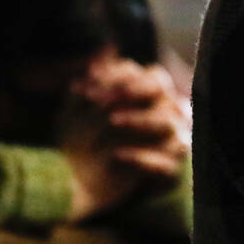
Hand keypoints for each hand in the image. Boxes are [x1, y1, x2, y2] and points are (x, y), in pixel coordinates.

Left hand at [62, 57, 190, 220]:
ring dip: (141, 119)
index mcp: (143, 94)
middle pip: (162, 87)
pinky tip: (118, 155)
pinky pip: (168, 163)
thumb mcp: (74, 112)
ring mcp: (166, 140)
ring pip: (168, 121)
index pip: (146, 73)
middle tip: (109, 98)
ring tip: (112, 122)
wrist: (77, 183)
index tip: (93, 82)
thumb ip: (85, 86)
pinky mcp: (167, 169)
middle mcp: (160, 111)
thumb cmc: (78, 140)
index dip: (122, 75)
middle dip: (136, 88)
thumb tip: (97, 60)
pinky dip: (144, 158)